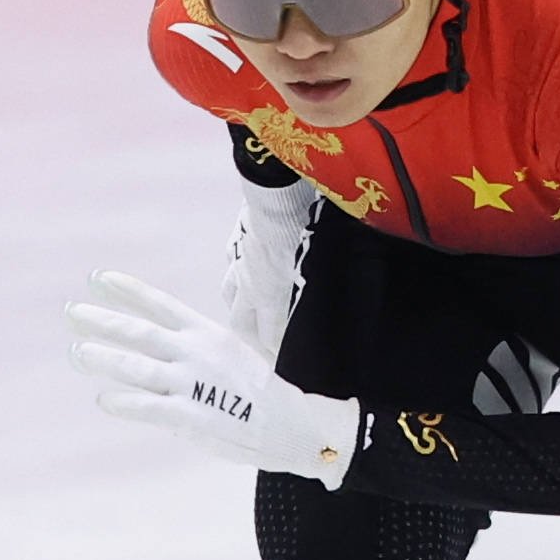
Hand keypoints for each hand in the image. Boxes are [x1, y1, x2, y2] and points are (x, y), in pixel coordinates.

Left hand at [71, 270, 357, 482]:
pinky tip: (104, 400)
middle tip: (72, 312)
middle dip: (103, 320)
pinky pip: (148, 407)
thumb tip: (162, 350)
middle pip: (140, 331)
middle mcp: (196, 352)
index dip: (127, 290)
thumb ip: (196, 349)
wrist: (292, 426)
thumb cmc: (260, 390)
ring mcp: (192, 383)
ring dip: (104, 358)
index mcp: (207, 332)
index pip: (160, 304)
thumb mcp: (232, 353)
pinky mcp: (192, 416)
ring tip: (77, 351)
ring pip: (137, 367)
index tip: (98, 278)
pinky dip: (123, 402)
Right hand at [220, 179, 318, 351]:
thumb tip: (329, 320)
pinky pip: (232, 261)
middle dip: (253, 339)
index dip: (277, 353)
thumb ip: (315, 300)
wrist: (280, 195)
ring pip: (230, 293)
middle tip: (266, 346)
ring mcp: (238, 260)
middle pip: (241, 322)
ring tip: (252, 312)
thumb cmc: (303, 233)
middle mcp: (247, 283)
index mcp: (266, 296)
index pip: (268, 336)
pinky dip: (238, 272)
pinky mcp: (236, 239)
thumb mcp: (316, 273)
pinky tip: (246, 270)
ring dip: (240, 307)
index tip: (286, 364)